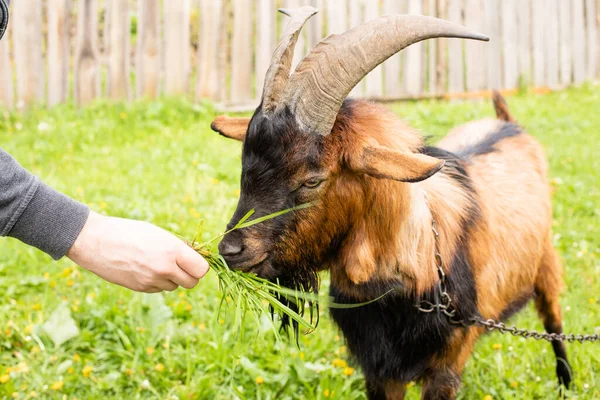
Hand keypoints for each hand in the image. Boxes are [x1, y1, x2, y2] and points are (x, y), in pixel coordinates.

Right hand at [67, 211, 208, 292]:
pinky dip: (157, 281)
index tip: (194, 260)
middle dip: (189, 275)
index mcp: (172, 250)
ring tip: (157, 262)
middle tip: (181, 264)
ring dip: (172, 278)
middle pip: (192, 283)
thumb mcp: (157, 233)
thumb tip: (193, 258)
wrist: (95, 241)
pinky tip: (145, 268)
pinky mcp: (140, 288)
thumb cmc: (128, 231)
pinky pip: (158, 288)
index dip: (200, 266)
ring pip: (175, 286)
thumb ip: (176, 247)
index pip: (201, 269)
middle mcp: (164, 268)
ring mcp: (152, 280)